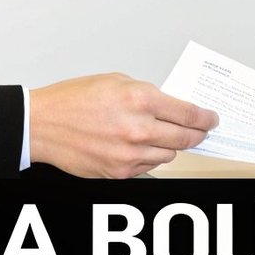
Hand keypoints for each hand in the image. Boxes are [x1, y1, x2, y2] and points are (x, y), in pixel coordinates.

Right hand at [29, 74, 218, 178]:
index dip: (205, 118)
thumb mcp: (116, 82)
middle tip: (202, 131)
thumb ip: (147, 95)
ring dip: (170, 146)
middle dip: (198, 134)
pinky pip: (148, 167)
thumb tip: (170, 107)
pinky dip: (148, 158)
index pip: (188, 114)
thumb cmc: (73, 100)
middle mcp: (138, 129)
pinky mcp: (119, 172)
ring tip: (160, 136)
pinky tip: (138, 147)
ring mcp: (129, 154)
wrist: (42, 125)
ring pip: (169, 156)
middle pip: (185, 138)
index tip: (211, 119)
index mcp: (140, 99)